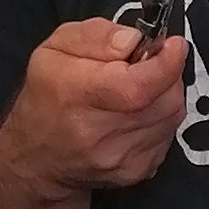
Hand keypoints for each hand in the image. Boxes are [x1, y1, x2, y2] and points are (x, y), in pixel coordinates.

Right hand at [0, 13, 188, 195]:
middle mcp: (98, 133)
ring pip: (171, 116)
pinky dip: (161, 118)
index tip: (173, 45)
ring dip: (166, 94)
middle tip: (150, 64)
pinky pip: (167, 135)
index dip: (166, 63)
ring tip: (141, 87)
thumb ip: (97, 35)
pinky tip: (138, 113)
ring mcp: (119, 158)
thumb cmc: (45, 97)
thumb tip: (135, 40)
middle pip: (164, 99)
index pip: (137, 85)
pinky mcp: (134, 172)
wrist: (35, 160)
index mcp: (75, 95)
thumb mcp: (54, 49)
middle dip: (168, 74)